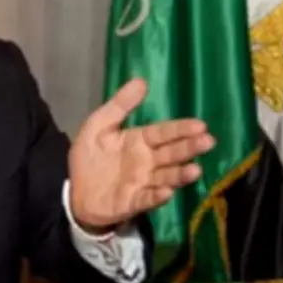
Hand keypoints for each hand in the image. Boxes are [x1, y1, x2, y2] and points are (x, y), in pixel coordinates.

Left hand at [68, 78, 214, 231]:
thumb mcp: (98, 125)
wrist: (75, 191)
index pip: (163, 132)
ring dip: (180, 174)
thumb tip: (141, 81)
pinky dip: (157, 196)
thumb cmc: (90, 157)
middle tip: (208, 141)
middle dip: (189, 148)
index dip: (180, 129)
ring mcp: (142, 183)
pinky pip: (147, 198)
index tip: (200, 125)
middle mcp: (146, 161)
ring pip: (166, 177)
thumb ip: (119, 106)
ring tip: (195, 170)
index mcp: (139, 141)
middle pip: (171, 153)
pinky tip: (166, 192)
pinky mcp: (133, 201)